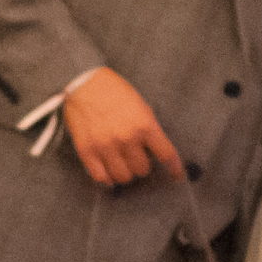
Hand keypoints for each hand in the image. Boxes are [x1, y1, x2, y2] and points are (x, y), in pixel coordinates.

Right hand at [60, 68, 178, 187]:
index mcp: (144, 125)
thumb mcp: (141, 105)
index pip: (166, 154)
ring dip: (126, 172)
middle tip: (137, 157)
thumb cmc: (114, 91)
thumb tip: (155, 151)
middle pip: (142, 170)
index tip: (176, 176)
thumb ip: (149, 128)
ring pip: (123, 177)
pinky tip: (109, 172)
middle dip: (142, 165)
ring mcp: (106, 146)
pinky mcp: (87, 151)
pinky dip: (107, 178)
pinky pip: (101, 177)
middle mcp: (126, 138)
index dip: (174, 169)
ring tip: (123, 164)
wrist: (84, 83)